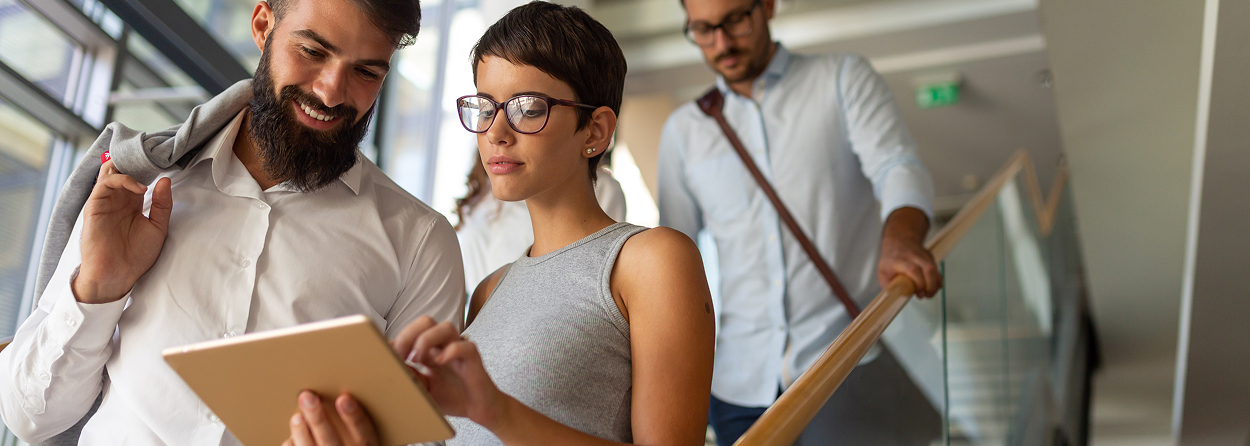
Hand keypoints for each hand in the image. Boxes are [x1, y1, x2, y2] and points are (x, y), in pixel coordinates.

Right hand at [73, 160, 172, 302]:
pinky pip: (105, 184)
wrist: (118, 274)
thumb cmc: (137, 256)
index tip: (165, 160)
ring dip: (128, 166)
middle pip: (121, 169)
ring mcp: (105, 201)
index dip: (148, 167)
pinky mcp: (95, 206)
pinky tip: (140, 188)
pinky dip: (122, 180)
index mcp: (132, 203)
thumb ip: (162, 204)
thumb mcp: (158, 227)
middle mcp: (118, 199)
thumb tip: (166, 180)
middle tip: (154, 156)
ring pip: (111, 171)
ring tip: (146, 170)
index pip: (138, 176)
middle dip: (136, 160)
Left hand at [284, 390, 378, 445]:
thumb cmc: (348, 443)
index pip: (364, 438)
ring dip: (301, 433)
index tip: (344, 399)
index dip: (355, 418)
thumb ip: (354, 426)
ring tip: (297, 417)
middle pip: (331, 442)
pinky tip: (290, 438)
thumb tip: (332, 397)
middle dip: (318, 419)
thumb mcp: (360, 439)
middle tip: (307, 397)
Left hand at [392, 316, 509, 429]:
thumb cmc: (453, 397)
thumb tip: (389, 368)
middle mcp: (444, 345)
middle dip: (408, 335)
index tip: (384, 355)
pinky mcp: (474, 359)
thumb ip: (410, 376)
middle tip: (399, 355)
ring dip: (426, 340)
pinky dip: (450, 351)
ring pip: (445, 327)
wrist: (479, 409)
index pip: (412, 332)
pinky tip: (439, 362)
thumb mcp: (423, 389)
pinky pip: (464, 346)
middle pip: (426, 322)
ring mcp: (460, 349)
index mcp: (430, 349)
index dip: (397, 340)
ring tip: (416, 359)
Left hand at [877, 207, 941, 297]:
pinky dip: (937, 280)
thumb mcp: (882, 273)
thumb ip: (889, 286)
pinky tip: (933, 287)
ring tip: (929, 293)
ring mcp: (922, 255)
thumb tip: (897, 298)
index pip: (912, 269)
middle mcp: (912, 256)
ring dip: (935, 284)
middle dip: (930, 285)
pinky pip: (937, 269)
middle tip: (926, 295)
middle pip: (928, 268)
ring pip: (934, 269)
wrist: (899, 241)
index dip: (919, 283)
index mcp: (898, 260)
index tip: (919, 293)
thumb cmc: (890, 259)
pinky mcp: (930, 256)